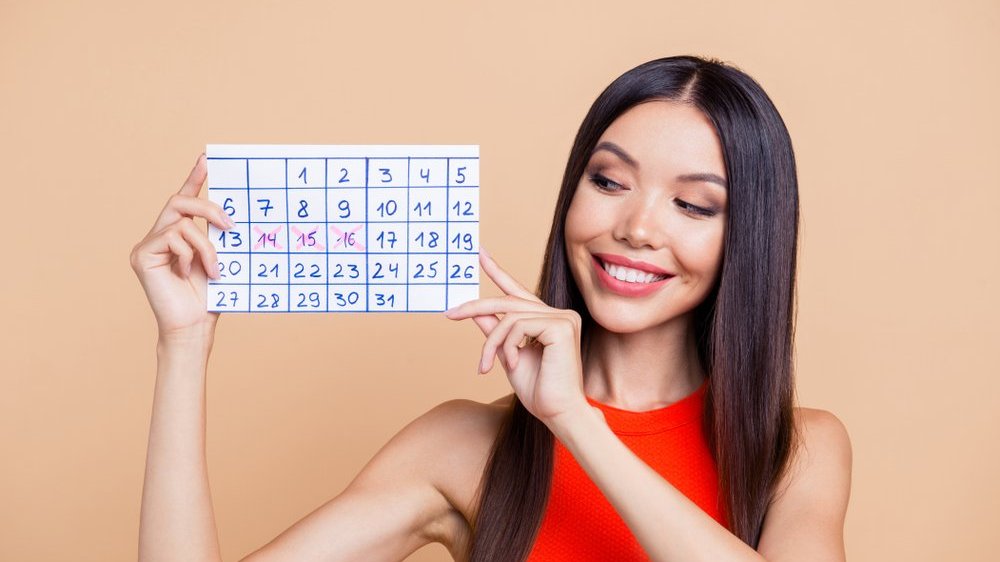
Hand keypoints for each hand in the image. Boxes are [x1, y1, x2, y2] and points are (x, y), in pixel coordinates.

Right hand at [129, 154, 233, 340]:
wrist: (194, 327)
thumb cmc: (209, 299)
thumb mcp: (220, 260)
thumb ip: (217, 238)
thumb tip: (233, 216)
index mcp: (177, 236)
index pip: (184, 200)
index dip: (194, 178)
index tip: (207, 158)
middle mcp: (158, 237)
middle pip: (178, 202)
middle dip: (208, 208)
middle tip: (230, 226)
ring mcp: (147, 245)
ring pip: (181, 224)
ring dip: (206, 246)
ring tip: (215, 270)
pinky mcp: (141, 255)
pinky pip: (171, 238)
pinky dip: (189, 255)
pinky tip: (187, 275)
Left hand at [444, 248, 590, 431]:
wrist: (558, 413)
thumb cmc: (538, 390)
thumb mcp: (507, 355)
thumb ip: (494, 331)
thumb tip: (474, 312)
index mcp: (548, 319)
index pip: (518, 291)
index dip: (497, 271)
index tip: (478, 253)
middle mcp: (559, 314)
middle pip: (507, 301)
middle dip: (475, 308)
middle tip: (449, 314)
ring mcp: (563, 318)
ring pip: (509, 316)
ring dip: (491, 342)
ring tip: (487, 365)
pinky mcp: (562, 326)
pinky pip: (518, 325)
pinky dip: (507, 345)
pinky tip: (513, 363)